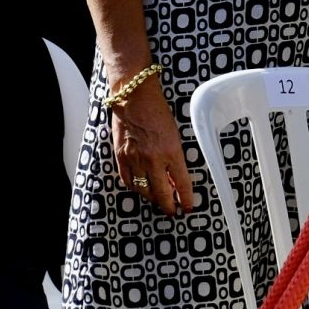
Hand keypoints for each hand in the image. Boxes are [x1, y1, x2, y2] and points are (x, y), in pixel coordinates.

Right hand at [109, 73, 194, 216]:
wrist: (134, 96)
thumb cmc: (158, 111)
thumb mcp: (174, 134)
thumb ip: (174, 157)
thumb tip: (175, 178)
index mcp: (172, 151)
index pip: (182, 183)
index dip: (185, 199)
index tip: (188, 208)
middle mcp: (153, 158)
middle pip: (162, 192)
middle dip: (168, 205)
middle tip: (172, 211)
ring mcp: (135, 158)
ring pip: (143, 189)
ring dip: (151, 198)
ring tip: (157, 200)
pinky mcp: (121, 156)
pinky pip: (128, 180)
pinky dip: (135, 187)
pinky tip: (140, 188)